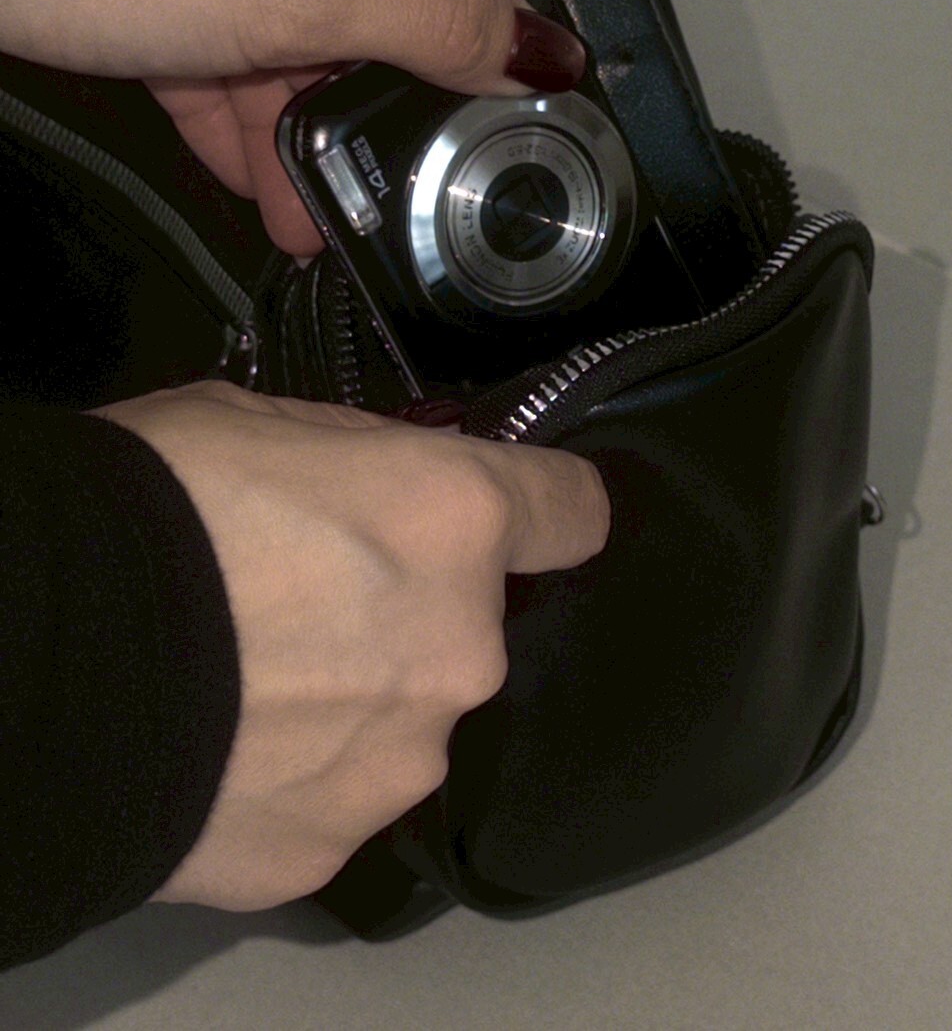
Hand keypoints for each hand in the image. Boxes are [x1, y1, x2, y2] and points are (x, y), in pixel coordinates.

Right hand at [97, 381, 607, 910]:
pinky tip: (222, 752)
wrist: (46, 656)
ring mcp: (401, 762)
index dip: (544, 510)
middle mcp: (461, 650)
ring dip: (354, 701)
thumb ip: (365, 462)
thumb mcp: (265, 423)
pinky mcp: (329, 852)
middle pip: (472, 626)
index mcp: (457, 523)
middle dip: (410, 611)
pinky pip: (334, 797)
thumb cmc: (157, 500)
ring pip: (407, 720)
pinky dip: (295, 777)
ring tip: (246, 688)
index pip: (574, 512)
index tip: (512, 520)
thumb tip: (393, 487)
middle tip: (301, 602)